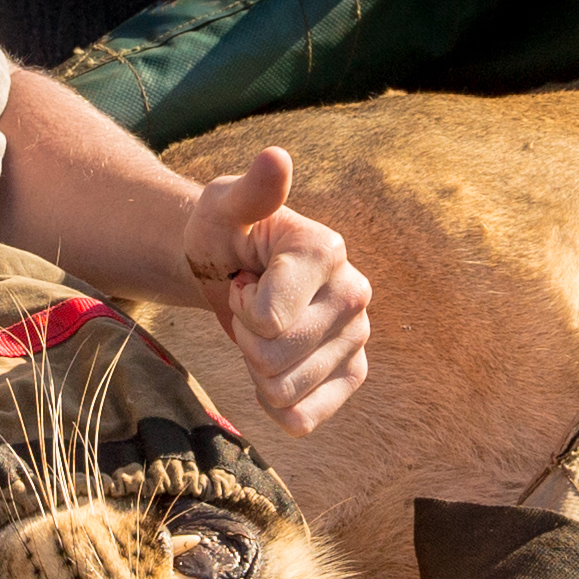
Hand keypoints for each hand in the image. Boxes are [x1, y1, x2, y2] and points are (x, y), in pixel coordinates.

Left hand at [179, 148, 369, 435]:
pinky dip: (277, 405)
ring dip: (257, 368)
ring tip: (263, 329)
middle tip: (249, 305)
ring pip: (285, 391)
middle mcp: (354, 293)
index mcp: (327, 251)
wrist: (230, 268)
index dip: (239, 305)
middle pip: (275, 358)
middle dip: (245, 338)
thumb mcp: (222, 207)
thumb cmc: (223, 234)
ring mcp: (357, 337)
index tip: (243, 278)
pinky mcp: (351, 374)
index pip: (268, 320)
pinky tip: (275, 370)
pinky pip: (305, 419)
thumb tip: (276, 158)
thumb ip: (248, 191)